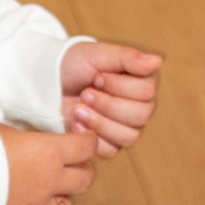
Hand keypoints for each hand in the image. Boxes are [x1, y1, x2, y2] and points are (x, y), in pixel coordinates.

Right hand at [0, 125, 95, 204]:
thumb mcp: (1, 128)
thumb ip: (24, 138)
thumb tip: (28, 140)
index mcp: (48, 152)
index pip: (87, 148)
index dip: (87, 141)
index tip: (82, 138)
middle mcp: (49, 181)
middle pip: (85, 180)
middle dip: (81, 170)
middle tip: (70, 164)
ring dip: (60, 195)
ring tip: (46, 187)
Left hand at [59, 42, 160, 156]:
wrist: (47, 82)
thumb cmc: (74, 64)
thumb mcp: (97, 54)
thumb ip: (127, 57)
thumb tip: (157, 61)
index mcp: (141, 83)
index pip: (146, 92)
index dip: (118, 86)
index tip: (96, 77)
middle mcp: (139, 107)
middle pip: (140, 116)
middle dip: (107, 105)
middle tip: (84, 94)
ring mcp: (125, 127)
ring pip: (129, 136)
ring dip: (99, 122)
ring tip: (78, 109)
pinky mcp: (109, 143)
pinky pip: (111, 150)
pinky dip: (92, 137)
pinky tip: (76, 124)